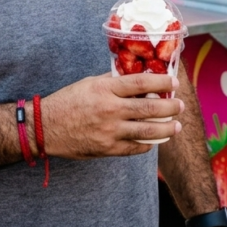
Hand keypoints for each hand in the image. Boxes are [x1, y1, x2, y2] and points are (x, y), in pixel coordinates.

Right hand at [40, 73, 183, 159]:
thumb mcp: (90, 83)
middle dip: (170, 107)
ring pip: (147, 130)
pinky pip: (135, 147)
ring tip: (176, 126)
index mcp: (106, 89)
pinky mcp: (107, 148)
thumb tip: (137, 78)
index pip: (141, 82)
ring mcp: (110, 131)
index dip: (162, 81)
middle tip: (180, 106)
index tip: (174, 82)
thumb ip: (113, 81)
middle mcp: (110, 109)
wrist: (46, 127)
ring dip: (166, 128)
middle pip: (149, 107)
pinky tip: (155, 140)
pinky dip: (148, 143)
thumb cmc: (68, 101)